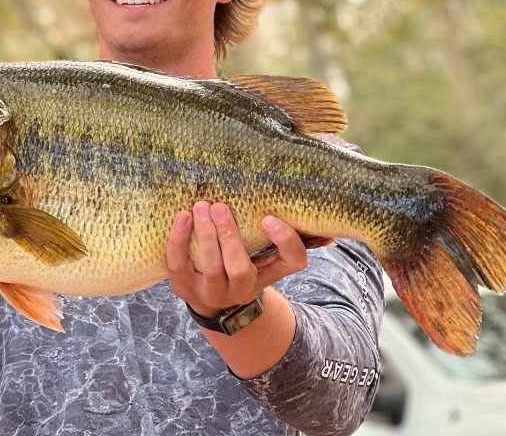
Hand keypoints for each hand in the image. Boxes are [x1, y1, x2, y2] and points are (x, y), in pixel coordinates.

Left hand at [166, 201, 307, 317]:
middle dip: (229, 236)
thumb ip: (285, 243)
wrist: (211, 300)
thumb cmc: (241, 267)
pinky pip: (178, 265)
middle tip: (220, 206)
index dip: (285, 242)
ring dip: (205, 235)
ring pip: (210, 268)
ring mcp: (211, 293)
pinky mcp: (184, 288)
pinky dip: (178, 240)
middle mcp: (242, 289)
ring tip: (201, 207)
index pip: (291, 263)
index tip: (269, 218)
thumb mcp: (264, 259)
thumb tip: (327, 234)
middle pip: (240, 268)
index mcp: (267, 276)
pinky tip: (182, 217)